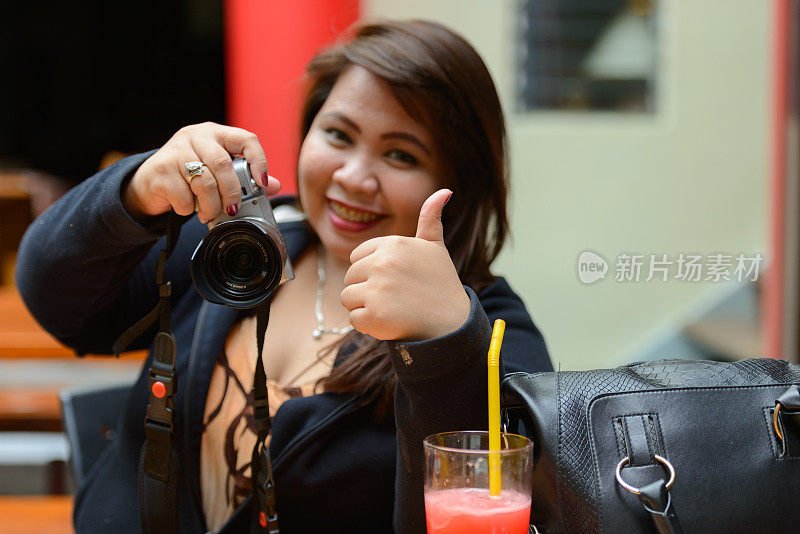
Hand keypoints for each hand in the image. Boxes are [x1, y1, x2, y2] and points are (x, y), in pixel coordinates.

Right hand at [122, 122, 281, 223]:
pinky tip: (187, 208)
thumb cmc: (190, 176)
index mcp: (216, 133)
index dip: (259, 160)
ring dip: (210, 205)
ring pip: (204, 181)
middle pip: (223, 164)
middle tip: (233, 209)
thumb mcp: (217, 172)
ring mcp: (175, 150)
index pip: (246, 138)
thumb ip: (245, 177)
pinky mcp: (160, 169)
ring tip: (209, 214)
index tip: (262, 182)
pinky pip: (183, 195)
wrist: (150, 182)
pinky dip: (188, 209)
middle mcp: (195, 136)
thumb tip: (275, 186)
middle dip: (232, 192)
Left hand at [340, 189, 469, 340]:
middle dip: (366, 290)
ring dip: (365, 308)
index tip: (393, 279)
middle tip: (395, 298)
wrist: (452, 324)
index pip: (357, 256)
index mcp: (393, 244)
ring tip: (392, 309)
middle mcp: (383, 263)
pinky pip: (354, 320)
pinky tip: (391, 322)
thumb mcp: (436, 247)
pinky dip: (369, 326)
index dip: (371, 271)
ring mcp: (378, 289)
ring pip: (348, 298)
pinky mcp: (374, 315)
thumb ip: (431, 219)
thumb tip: (444, 191)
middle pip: (350, 277)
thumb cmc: (441, 285)